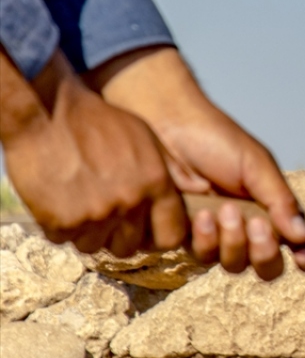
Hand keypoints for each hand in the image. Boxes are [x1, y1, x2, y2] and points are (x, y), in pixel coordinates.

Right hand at [0, 49, 186, 256]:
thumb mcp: (146, 137)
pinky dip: (58, 225)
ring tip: (78, 201)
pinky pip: (62, 238)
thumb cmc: (99, 121)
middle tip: (104, 214)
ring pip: (93, 246)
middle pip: (128, 246)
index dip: (157, 236)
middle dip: (117, 236)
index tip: (144, 230)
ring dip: (85, 231)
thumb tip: (202, 188)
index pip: (170, 236)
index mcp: (155, 184)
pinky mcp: (60, 220)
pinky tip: (57, 199)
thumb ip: (172, 168)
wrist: (49, 111)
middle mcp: (129, 202)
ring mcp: (94, 214)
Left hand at [88, 46, 304, 278]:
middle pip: (266, 266)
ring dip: (231, 242)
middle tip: (253, 223)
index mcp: (272, 208)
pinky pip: (200, 257)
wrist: (164, 127)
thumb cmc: (216, 139)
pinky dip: (204, 238)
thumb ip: (280, 200)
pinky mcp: (185, 235)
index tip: (303, 257)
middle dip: (262, 250)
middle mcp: (247, 226)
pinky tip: (200, 214)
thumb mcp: (256, 164)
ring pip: (233, 264)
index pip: (298, 244)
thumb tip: (303, 236)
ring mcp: (216, 234)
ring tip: (221, 210)